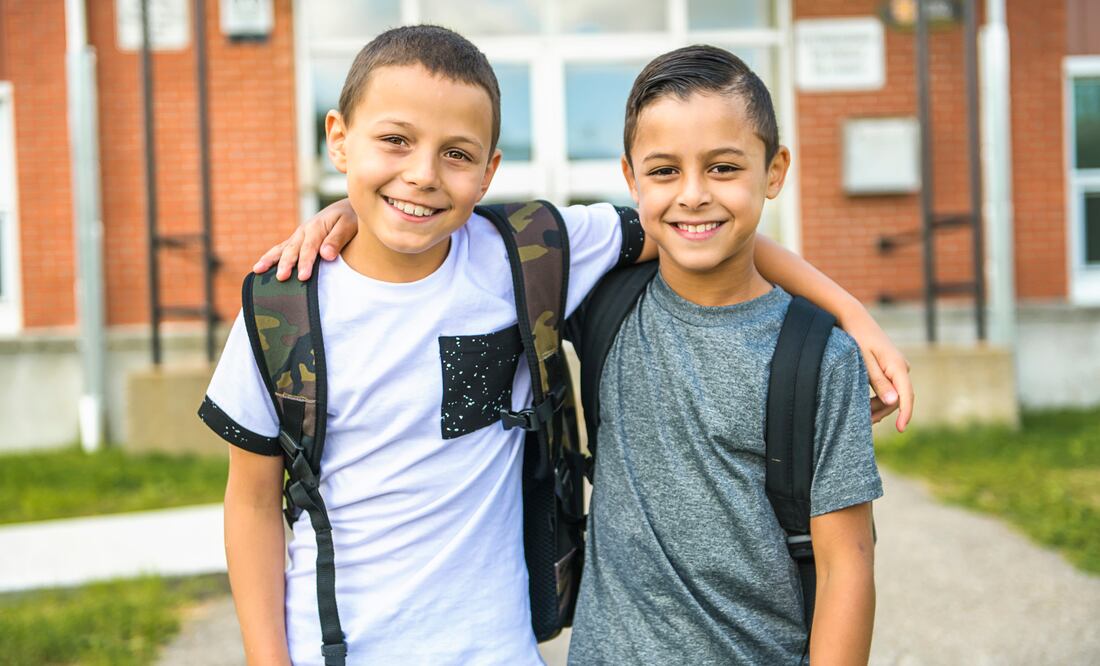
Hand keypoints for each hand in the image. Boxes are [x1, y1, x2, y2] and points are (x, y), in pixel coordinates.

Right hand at [253, 198, 358, 280]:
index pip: (309, 248)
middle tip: (281, 278)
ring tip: (257, 270)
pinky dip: (271, 257)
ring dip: (270, 259)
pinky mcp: (298, 239)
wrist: (349, 207)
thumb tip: (326, 255)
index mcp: (317, 227)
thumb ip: (337, 240)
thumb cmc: (352, 218)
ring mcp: (299, 235)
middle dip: (286, 264)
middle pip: (292, 249)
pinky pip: (282, 249)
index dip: (305, 263)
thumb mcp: (349, 226)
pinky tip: (261, 267)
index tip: (303, 277)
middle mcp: (304, 230)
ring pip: (282, 248)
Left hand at [840, 311, 913, 431]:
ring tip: (863, 415)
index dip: (905, 414)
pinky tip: (868, 406)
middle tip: (865, 422)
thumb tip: (894, 402)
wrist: (855, 319)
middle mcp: (902, 367)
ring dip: (880, 406)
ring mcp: (897, 367)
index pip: (907, 395)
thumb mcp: (864, 362)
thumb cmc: (857, 338)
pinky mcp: (891, 368)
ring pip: (894, 394)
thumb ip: (878, 382)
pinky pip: (890, 387)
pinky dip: (879, 398)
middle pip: (899, 398)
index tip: (900, 429)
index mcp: (897, 366)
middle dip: (884, 412)